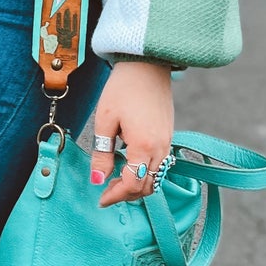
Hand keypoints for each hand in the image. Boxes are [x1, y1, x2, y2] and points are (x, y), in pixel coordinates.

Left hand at [89, 59, 173, 207]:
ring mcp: (167, 142)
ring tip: (115, 180)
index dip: (115, 196)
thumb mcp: (105, 121)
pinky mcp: (168, 136)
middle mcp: (160, 148)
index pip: (132, 184)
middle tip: (106, 192)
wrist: (147, 65)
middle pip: (147, 185)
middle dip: (126, 194)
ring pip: (156, 177)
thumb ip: (102, 154)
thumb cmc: (122, 89)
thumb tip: (97, 180)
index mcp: (144, 146)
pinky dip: (145, 172)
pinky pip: (159, 164)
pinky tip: (128, 164)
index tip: (100, 200)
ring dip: (137, 184)